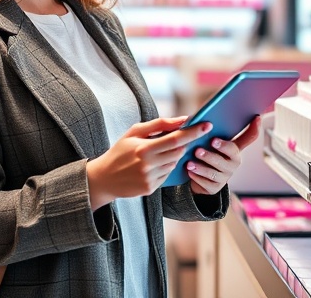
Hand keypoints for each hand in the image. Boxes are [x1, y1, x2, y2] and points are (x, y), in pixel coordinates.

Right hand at [86, 116, 211, 209]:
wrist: (103, 178)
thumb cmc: (120, 151)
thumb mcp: (134, 132)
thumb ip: (159, 124)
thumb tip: (183, 119)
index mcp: (144, 148)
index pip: (176, 139)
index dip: (193, 132)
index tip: (207, 125)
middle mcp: (148, 165)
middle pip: (179, 152)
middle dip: (182, 144)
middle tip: (177, 138)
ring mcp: (150, 179)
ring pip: (174, 164)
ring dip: (172, 156)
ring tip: (156, 153)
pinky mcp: (150, 189)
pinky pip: (167, 175)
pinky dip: (164, 168)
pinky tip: (151, 166)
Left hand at [187, 116, 261, 195]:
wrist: (198, 176)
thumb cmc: (206, 152)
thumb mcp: (211, 140)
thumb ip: (210, 130)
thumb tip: (199, 117)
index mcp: (235, 149)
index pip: (249, 137)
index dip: (254, 128)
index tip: (253, 118)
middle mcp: (233, 163)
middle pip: (224, 159)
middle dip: (210, 155)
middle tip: (198, 150)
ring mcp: (224, 177)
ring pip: (213, 172)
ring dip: (201, 167)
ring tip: (189, 163)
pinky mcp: (214, 188)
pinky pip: (205, 183)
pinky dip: (196, 177)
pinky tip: (189, 172)